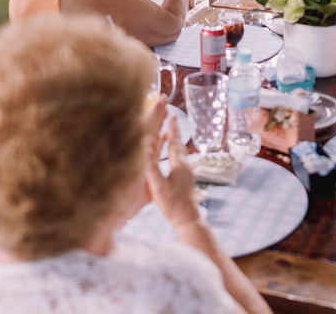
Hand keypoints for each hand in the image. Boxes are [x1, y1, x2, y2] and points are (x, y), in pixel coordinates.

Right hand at [145, 115, 200, 229]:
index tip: (171, 116)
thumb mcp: (158, 186)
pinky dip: (177, 152)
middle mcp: (185, 166)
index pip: (174, 143)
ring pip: (181, 152)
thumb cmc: (171, 204)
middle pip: (179, 145)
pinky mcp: (187, 179)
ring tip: (172, 134)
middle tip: (172, 118)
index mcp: (178, 165)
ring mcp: (188, 172)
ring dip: (176, 141)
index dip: (172, 129)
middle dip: (175, 132)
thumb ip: (152, 168)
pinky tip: (174, 156)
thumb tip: (147, 150)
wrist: (187, 218)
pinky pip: (182, 159)